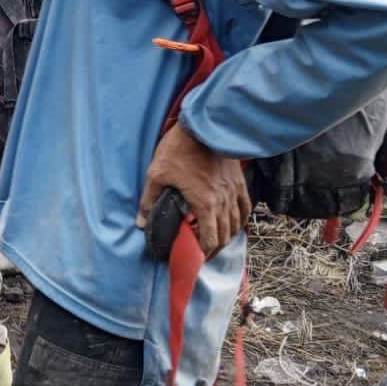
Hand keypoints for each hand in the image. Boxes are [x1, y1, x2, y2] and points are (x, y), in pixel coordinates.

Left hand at [136, 122, 250, 257]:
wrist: (205, 126)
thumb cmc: (178, 150)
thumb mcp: (156, 174)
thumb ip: (149, 201)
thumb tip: (141, 224)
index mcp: (204, 204)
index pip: (210, 239)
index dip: (204, 254)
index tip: (194, 259)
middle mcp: (223, 202)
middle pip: (225, 236)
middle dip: (214, 249)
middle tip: (202, 254)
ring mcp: (234, 192)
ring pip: (237, 224)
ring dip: (228, 237)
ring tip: (216, 242)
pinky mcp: (239, 182)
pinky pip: (245, 207)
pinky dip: (240, 220)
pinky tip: (233, 223)